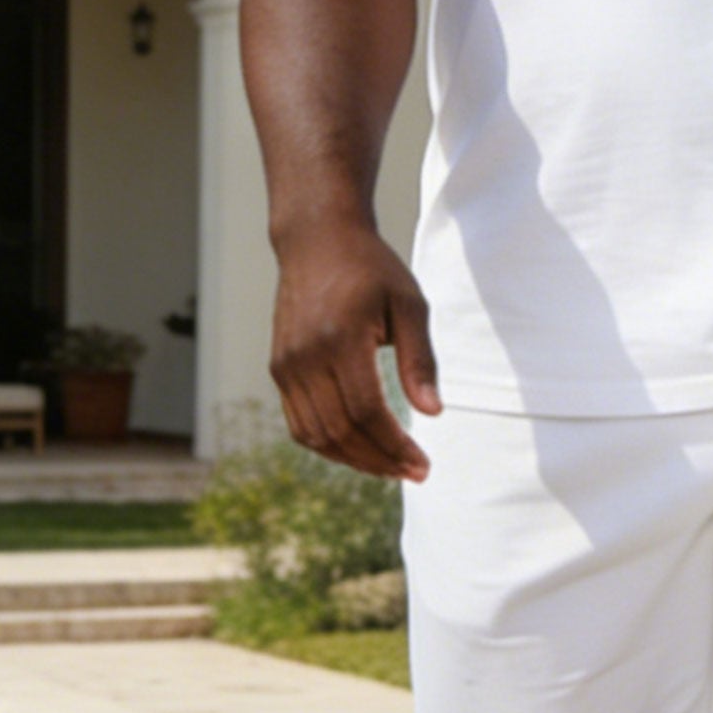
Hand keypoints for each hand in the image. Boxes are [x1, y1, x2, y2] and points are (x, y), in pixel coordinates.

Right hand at [268, 221, 441, 480]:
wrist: (317, 240)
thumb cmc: (372, 269)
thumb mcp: (409, 304)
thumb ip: (421, 360)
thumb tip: (433, 413)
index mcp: (341, 338)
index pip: (367, 411)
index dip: (396, 446)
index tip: (424, 464)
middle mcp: (306, 356)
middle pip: (340, 430)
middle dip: (380, 460)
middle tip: (414, 473)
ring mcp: (286, 364)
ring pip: (316, 434)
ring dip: (354, 460)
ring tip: (391, 468)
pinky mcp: (279, 368)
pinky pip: (299, 423)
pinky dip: (328, 445)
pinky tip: (360, 450)